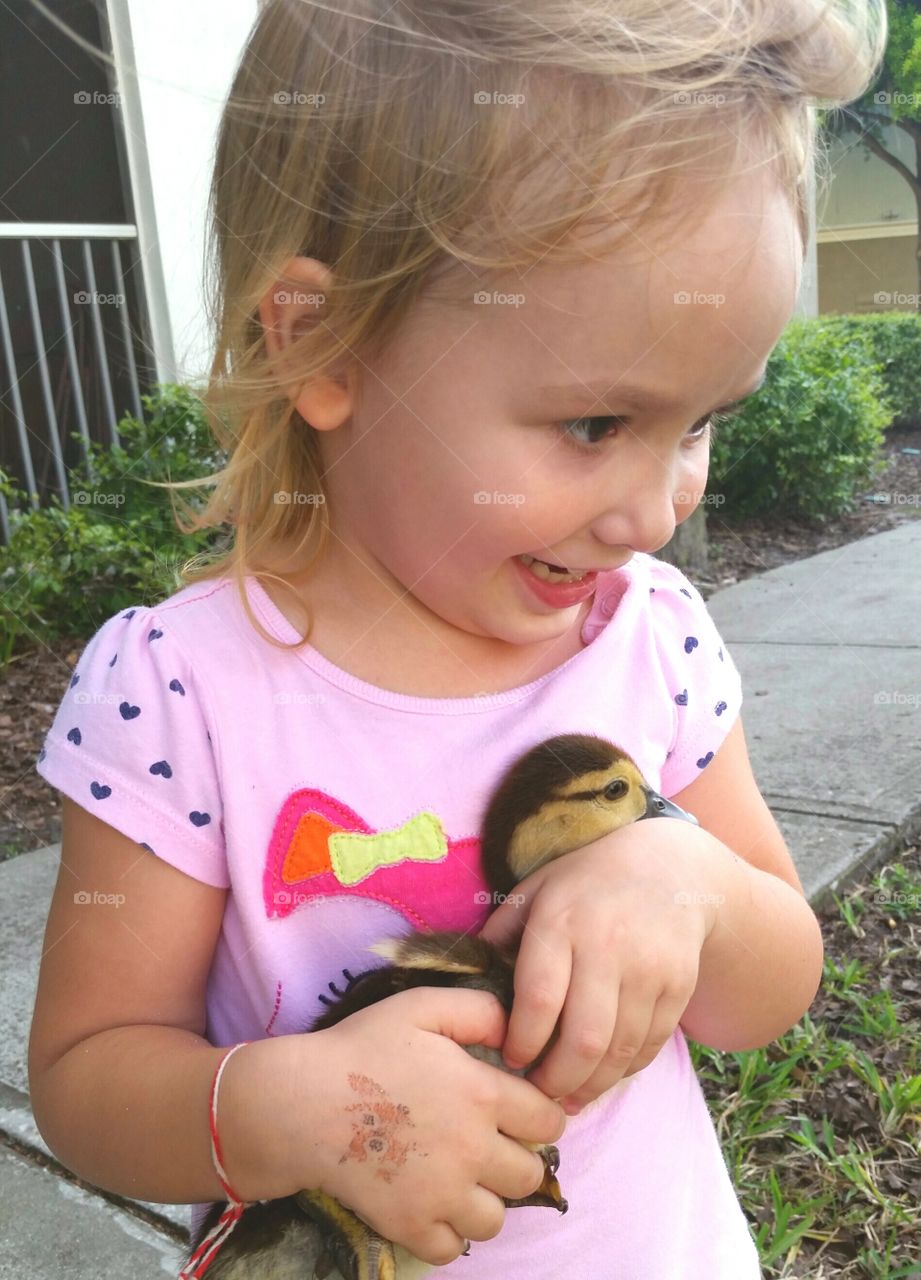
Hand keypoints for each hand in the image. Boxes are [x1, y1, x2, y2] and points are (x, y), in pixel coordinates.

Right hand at [306, 986, 566, 1266]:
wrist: (303, 1103)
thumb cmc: (362, 1047)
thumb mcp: (422, 1007)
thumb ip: (479, 1011)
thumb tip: (518, 1033)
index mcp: (481, 1093)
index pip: (547, 1121)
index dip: (538, 1115)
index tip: (518, 1113)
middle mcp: (473, 1148)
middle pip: (529, 1175)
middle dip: (515, 1159)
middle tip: (486, 1145)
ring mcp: (443, 1194)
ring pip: (497, 1219)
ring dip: (484, 1200)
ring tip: (460, 1179)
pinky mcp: (410, 1225)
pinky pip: (454, 1249)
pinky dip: (448, 1233)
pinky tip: (433, 1205)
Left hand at [476, 818, 727, 1113]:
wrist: (668, 867)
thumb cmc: (585, 882)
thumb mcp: (535, 890)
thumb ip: (501, 934)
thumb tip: (465, 982)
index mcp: (561, 921)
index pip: (538, 1000)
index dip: (521, 1043)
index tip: (510, 1059)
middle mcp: (608, 946)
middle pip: (582, 1038)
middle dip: (556, 1079)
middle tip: (537, 1093)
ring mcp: (649, 968)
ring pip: (619, 1051)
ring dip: (590, 1086)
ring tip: (567, 1097)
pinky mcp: (678, 985)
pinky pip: (650, 1045)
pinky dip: (624, 1071)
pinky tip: (602, 1077)